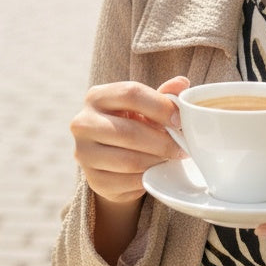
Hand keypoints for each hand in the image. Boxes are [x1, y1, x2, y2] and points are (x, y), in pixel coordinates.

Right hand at [70, 76, 188, 206]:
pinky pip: (127, 182)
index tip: (179, 120)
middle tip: (182, 148)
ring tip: (170, 159)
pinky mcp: (93, 180)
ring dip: (156, 161)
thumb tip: (182, 83)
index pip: (131, 93)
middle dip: (162, 142)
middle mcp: (83, 123)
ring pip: (129, 160)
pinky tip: (156, 172)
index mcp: (97, 96)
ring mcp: (84, 153)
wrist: (113, 160)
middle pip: (129, 132)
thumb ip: (164, 94)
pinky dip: (147, 179)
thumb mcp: (146, 106)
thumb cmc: (133, 124)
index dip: (160, 106)